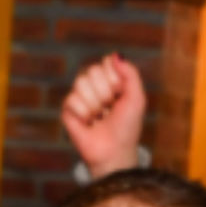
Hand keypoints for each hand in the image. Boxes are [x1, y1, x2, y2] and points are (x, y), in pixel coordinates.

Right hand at [61, 54, 146, 177]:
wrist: (115, 151)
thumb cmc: (127, 127)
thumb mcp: (137, 98)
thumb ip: (130, 73)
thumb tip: (114, 55)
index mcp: (110, 79)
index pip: (106, 62)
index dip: (115, 79)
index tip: (120, 95)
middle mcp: (93, 85)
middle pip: (92, 71)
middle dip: (105, 93)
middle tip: (110, 108)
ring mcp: (79, 96)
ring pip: (80, 83)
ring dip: (94, 104)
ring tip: (99, 117)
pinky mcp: (67, 110)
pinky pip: (71, 99)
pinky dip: (84, 114)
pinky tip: (88, 123)